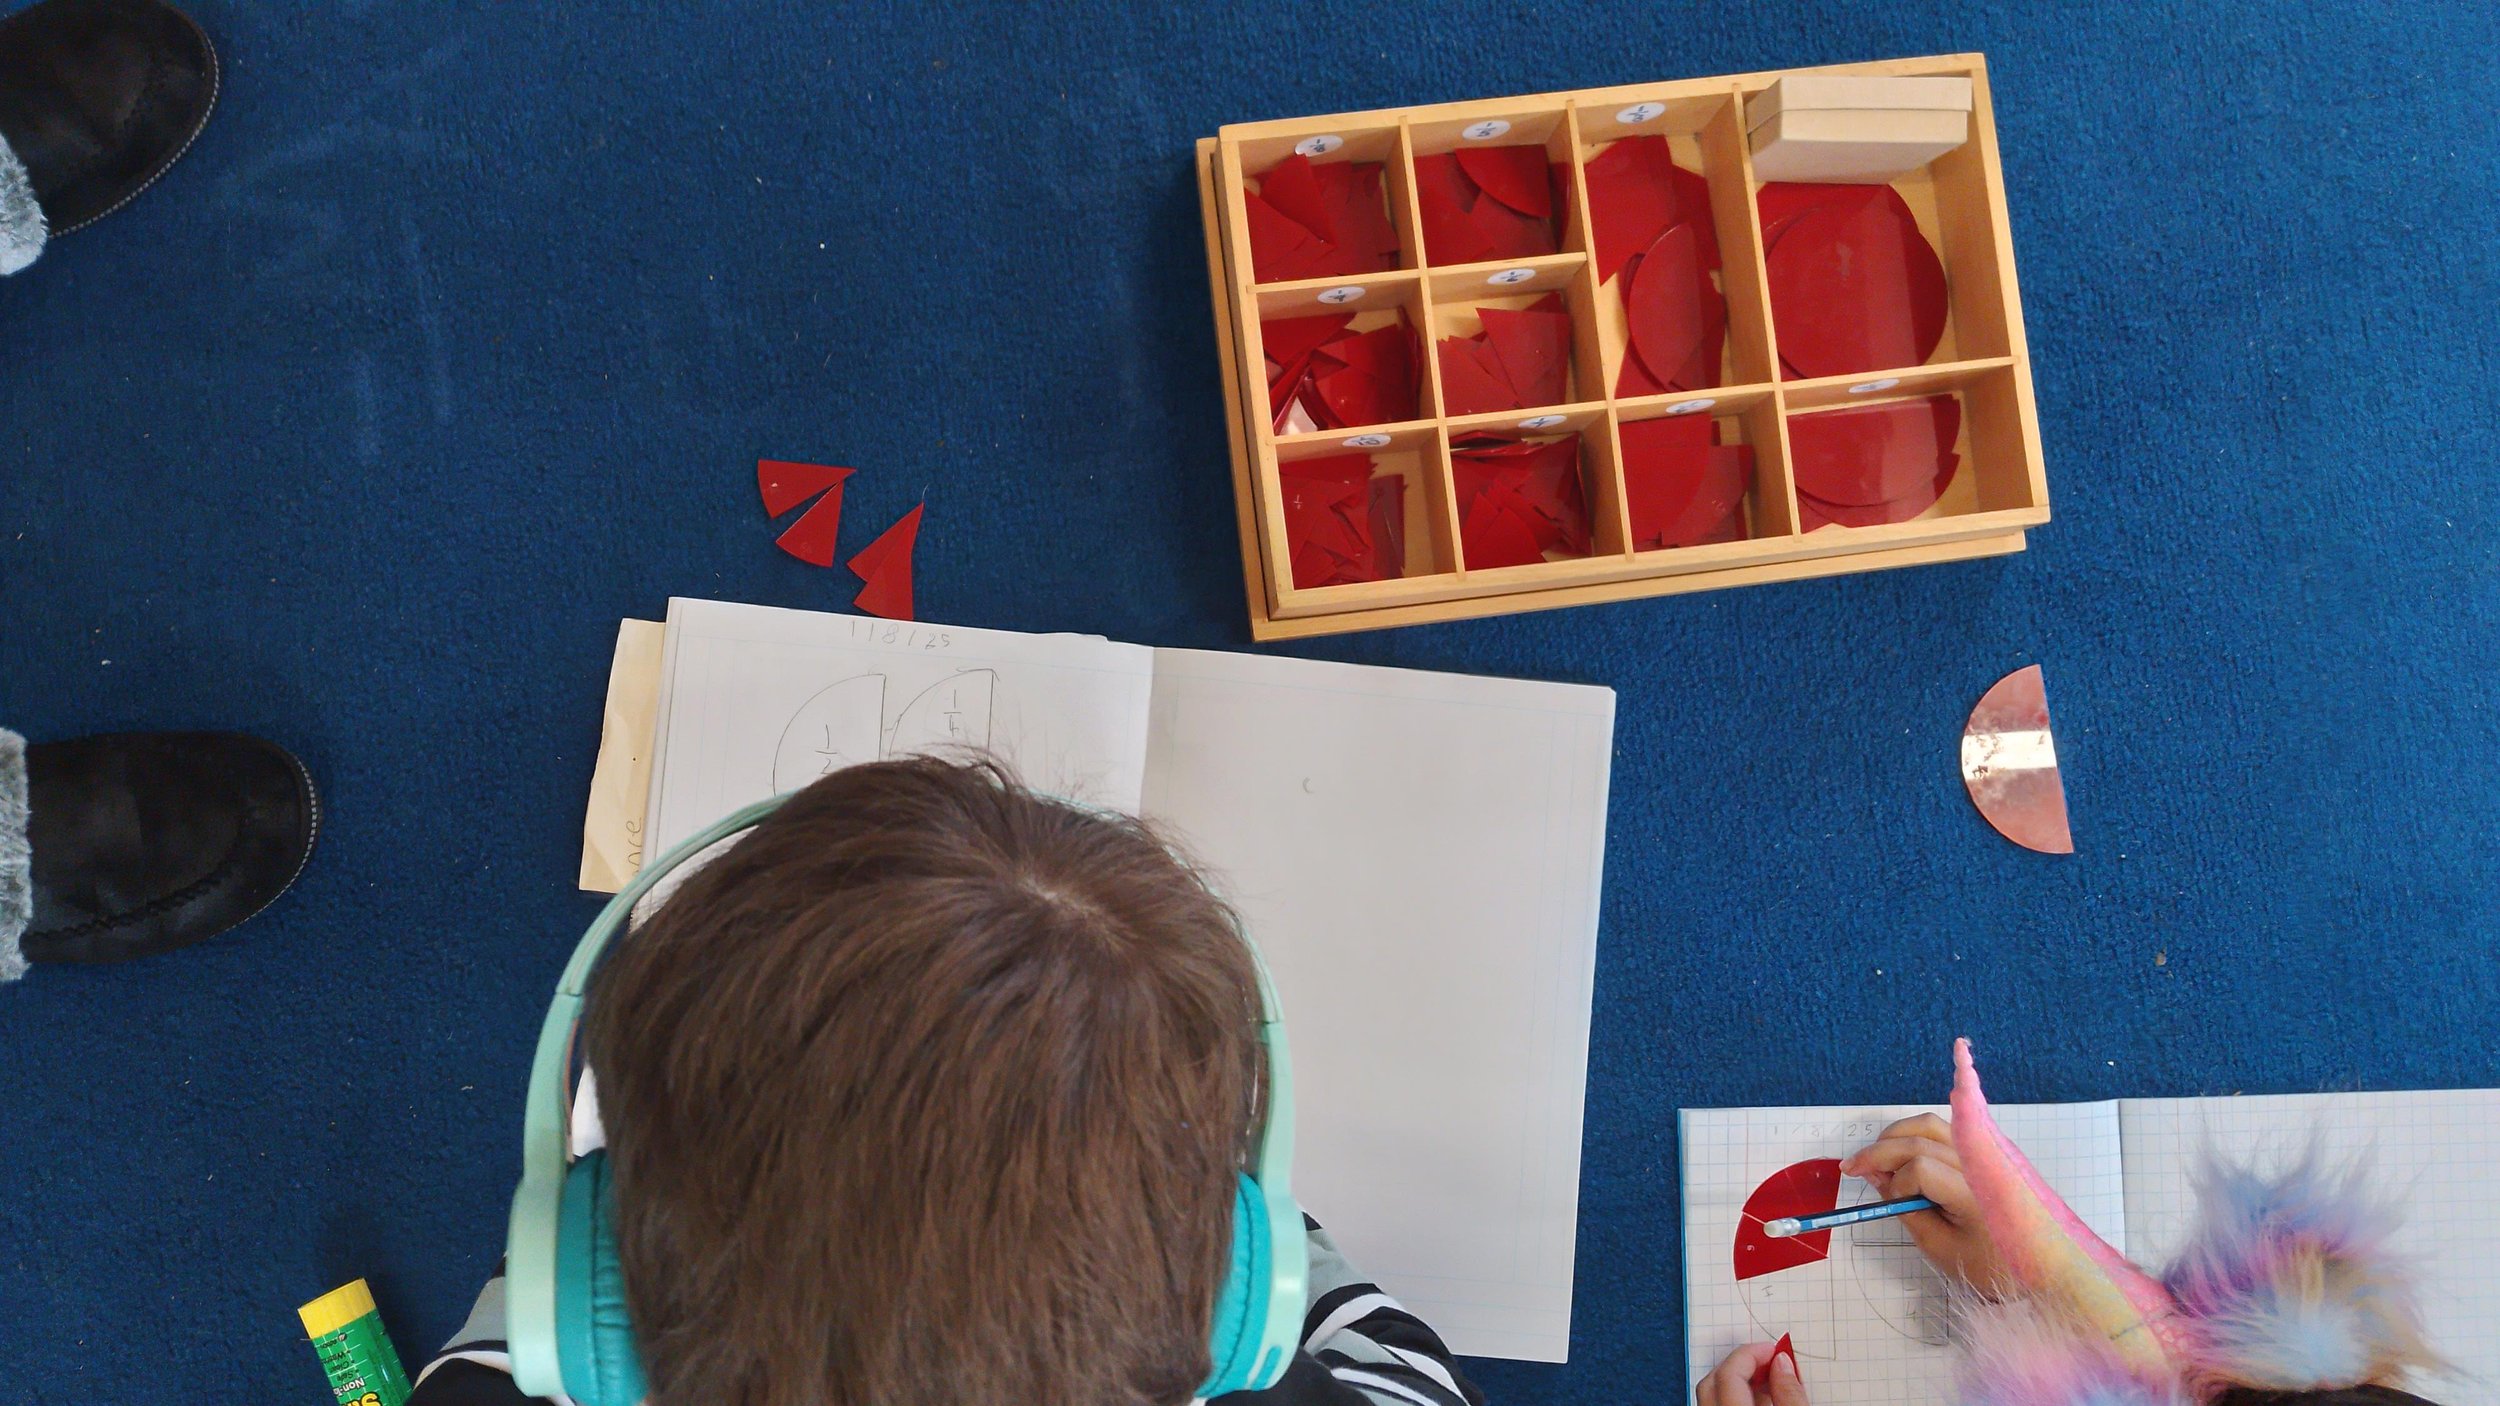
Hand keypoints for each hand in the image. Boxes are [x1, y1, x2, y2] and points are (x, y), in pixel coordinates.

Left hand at [1696, 1342, 1805, 1405]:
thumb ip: (1790, 1394)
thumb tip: (1782, 1363)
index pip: (1728, 1374)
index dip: (1750, 1355)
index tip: (1773, 1350)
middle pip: (1712, 1382)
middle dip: (1739, 1364)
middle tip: (1769, 1360)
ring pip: (1712, 1395)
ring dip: (1737, 1380)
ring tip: (1769, 1379)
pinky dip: (1735, 1396)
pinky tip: (1762, 1400)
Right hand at [1840, 1113, 2010, 1293]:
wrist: (2040, 1270)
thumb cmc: (1989, 1265)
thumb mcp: (1940, 1248)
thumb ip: (1905, 1210)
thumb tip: (1875, 1176)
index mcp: (1975, 1194)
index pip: (1922, 1168)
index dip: (1897, 1183)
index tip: (1889, 1202)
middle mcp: (1981, 1165)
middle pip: (1921, 1139)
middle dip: (1880, 1151)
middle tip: (1852, 1167)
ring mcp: (1986, 1154)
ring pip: (1932, 1124)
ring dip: (1897, 1135)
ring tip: (1877, 1157)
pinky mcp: (1987, 1152)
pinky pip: (1947, 1130)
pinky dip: (1919, 1134)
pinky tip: (1904, 1151)